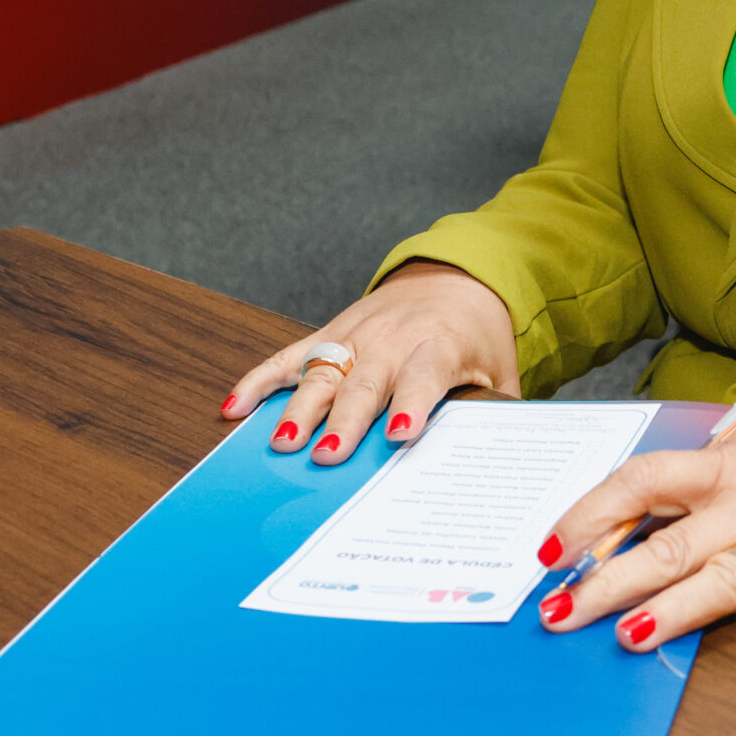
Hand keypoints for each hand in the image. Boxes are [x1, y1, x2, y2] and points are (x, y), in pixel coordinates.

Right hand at [222, 261, 519, 462]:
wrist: (457, 278)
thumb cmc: (476, 335)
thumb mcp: (499, 369)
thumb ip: (496, 410)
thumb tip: (500, 457)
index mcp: (437, 347)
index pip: (424, 377)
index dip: (412, 404)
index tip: (400, 433)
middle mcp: (393, 339)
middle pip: (366, 382)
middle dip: (345, 419)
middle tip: (327, 455)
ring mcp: (356, 334)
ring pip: (323, 371)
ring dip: (300, 407)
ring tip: (281, 441)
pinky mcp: (331, 332)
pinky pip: (290, 356)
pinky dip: (260, 379)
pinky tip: (235, 406)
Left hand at [534, 395, 735, 678]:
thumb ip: (712, 469)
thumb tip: (641, 502)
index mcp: (735, 462)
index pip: (645, 481)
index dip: (591, 513)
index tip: (550, 548)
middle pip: (673, 540)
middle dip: (610, 579)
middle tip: (560, 614)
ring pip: (734, 574)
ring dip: (683, 606)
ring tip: (634, 635)